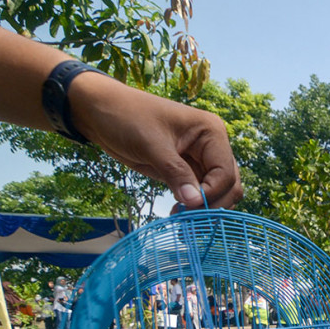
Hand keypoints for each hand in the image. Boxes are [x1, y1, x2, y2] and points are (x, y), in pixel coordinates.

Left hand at [70, 72, 242, 208]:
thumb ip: (175, 172)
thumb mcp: (150, 144)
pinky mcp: (187, 170)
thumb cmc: (125, 117)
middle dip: (212, 204)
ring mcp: (201, 159)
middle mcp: (212, 146)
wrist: (100, 111)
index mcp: (211, 132)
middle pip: (229, 184)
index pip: (225, 172)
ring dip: (206, 208)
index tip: (189, 207)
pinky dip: (195, 206)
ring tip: (182, 218)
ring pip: (219, 192)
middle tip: (187, 218)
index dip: (211, 193)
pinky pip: (201, 193)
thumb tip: (195, 202)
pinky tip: (178, 212)